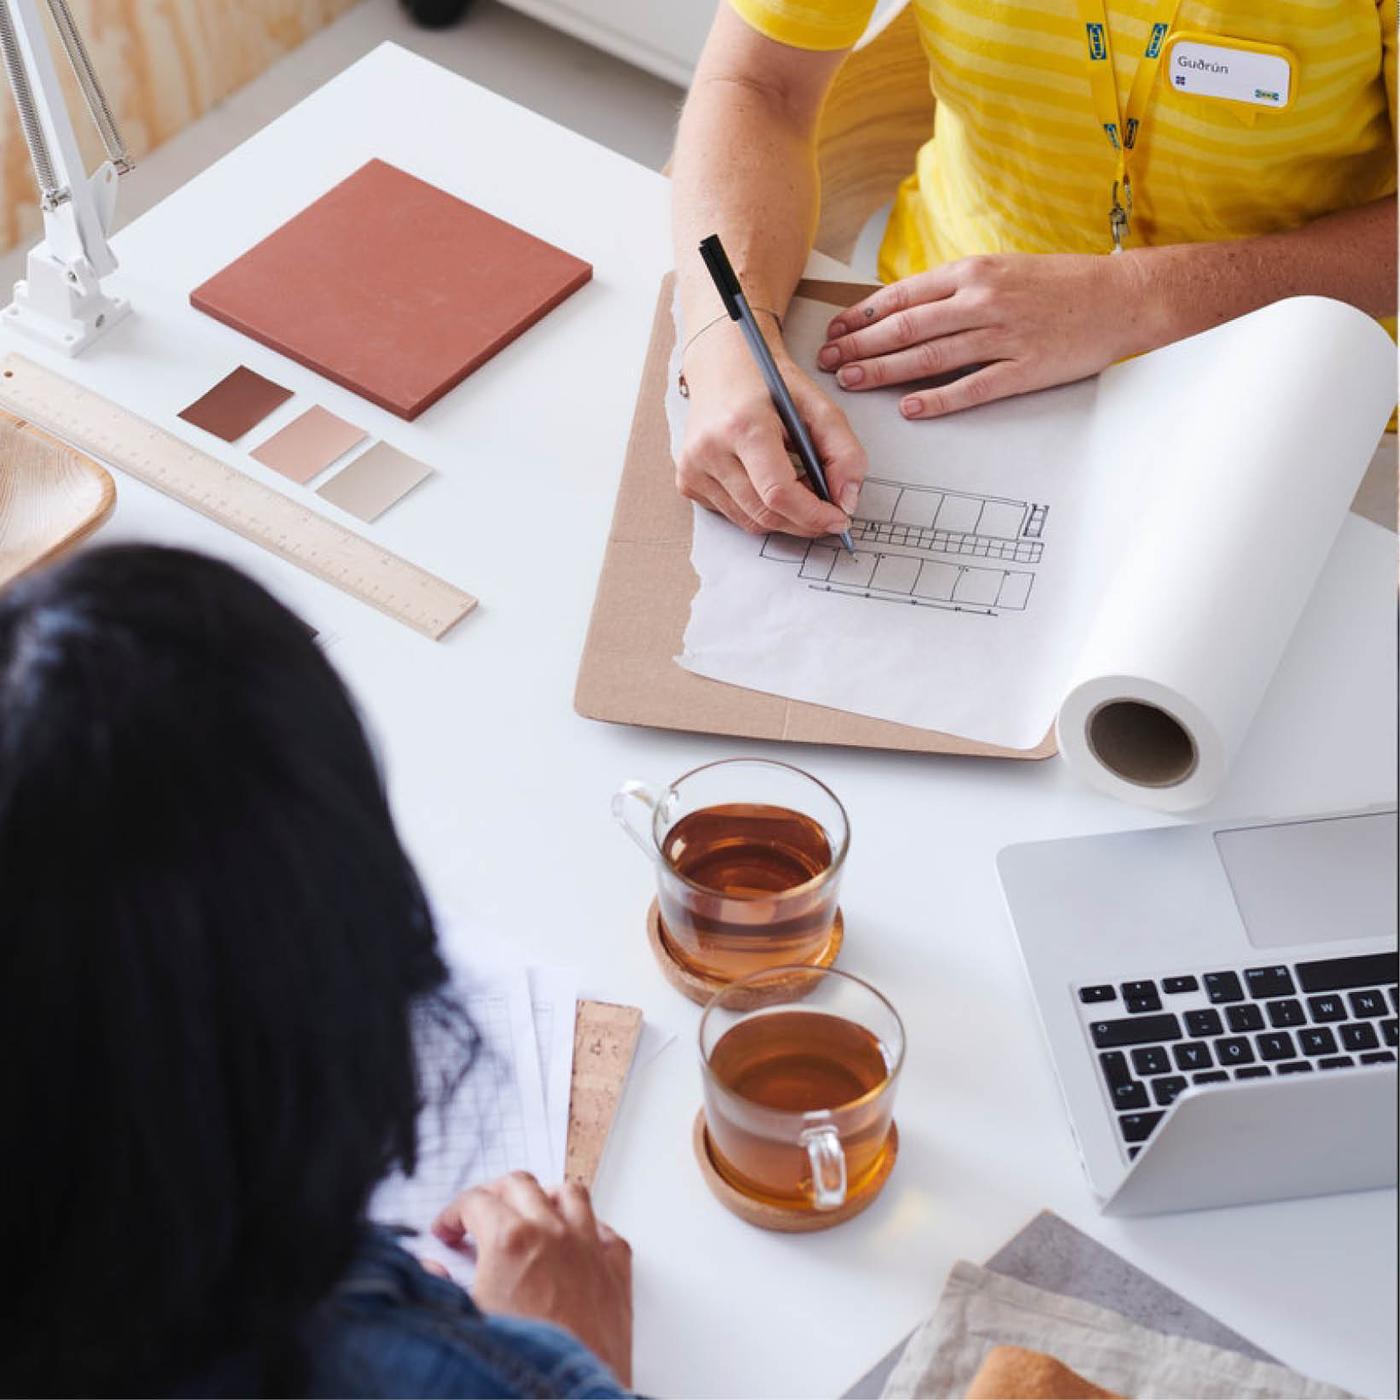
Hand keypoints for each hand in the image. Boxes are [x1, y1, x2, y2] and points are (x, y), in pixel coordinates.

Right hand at [433, 1173, 632, 1386]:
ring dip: (544, 1198)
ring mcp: (588, 1250)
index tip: (447, 1231)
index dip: (454, 1213)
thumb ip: (438, 1289)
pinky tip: (575, 1241)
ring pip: (569, 1193)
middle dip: (493, 1195)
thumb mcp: (462, 1326)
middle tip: (480, 1216)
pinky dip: (588, 1226)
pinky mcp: (615, 1274)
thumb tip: (431, 1270)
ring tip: (529, 1214)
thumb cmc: (519, 1363)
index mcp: (510, 1242)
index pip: (476, 1201)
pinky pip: (605, 1230)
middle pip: (521, 1185)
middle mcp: (552, 1235)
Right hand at [677, 315, 866, 536]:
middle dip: (803, 521)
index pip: (778, 492)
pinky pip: (733, 515)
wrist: (722, 366)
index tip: (838, 519)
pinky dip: (759, 509)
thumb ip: (844, 452)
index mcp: (742, 425)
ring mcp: (693, 468)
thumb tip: (847, 501)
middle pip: (765, 513)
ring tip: (800, 491)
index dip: (813, 515)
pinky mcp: (687, 482)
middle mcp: (709, 449)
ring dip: (784, 517)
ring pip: (750, 521)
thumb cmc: (769, 384)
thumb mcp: (818, 406)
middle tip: (827, 511)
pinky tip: (768, 485)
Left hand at [818, 253, 1149, 417]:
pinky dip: (937, 399)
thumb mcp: (1000, 270)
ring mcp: (1003, 335)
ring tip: (851, 382)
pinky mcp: (1025, 368)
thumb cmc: (1058, 284)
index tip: (834, 332)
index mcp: (972, 273)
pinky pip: (972, 388)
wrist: (1121, 296)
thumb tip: (904, 310)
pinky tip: (909, 408)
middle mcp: (982, 300)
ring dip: (883, 371)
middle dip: (860, 346)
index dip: (861, 317)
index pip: (902, 296)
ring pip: (929, 357)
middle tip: (828, 363)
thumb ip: (954, 290)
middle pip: (905, 327)